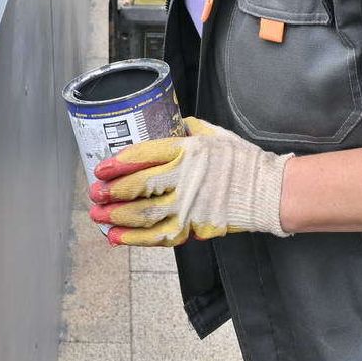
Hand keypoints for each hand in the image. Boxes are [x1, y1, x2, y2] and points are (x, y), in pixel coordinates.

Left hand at [88, 118, 290, 246]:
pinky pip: (158, 236)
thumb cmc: (241, 161)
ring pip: (143, 214)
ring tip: (98, 217)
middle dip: (111, 192)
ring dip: (116, 217)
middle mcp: (185, 177)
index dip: (118, 163)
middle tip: (93, 194)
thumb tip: (169, 121)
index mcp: (187, 150)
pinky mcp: (194, 227)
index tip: (100, 168)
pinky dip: (134, 239)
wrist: (268, 192)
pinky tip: (116, 238)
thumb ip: (188, 130)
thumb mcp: (214, 134)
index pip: (144, 155)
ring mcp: (189, 205)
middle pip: (138, 186)